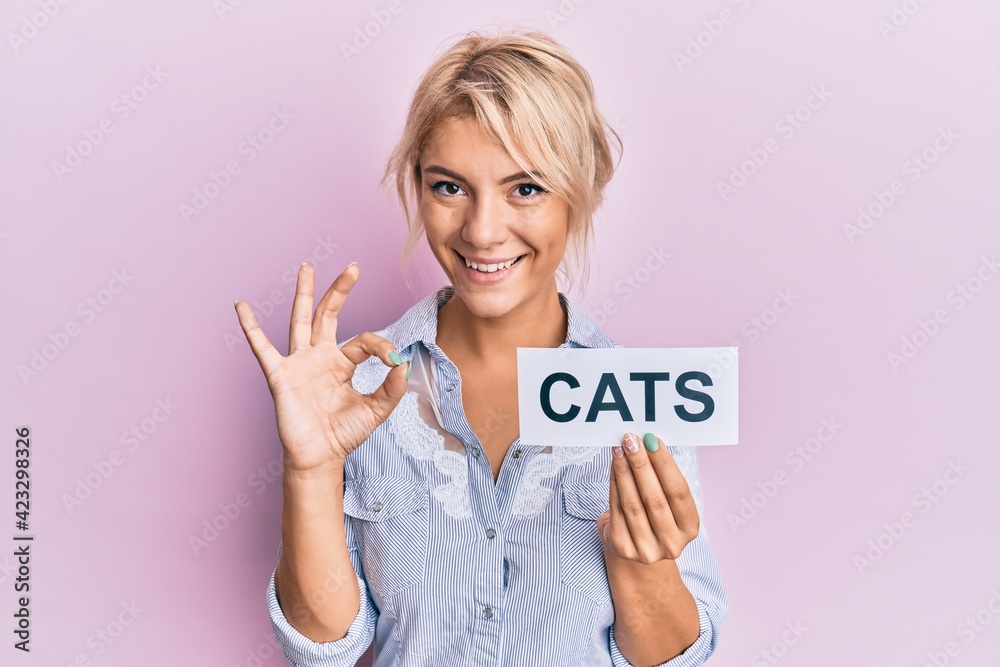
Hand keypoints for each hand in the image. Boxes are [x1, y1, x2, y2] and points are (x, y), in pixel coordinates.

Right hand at [234, 262, 409, 473]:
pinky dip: (251, 327)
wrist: (319, 458)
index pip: (364, 341)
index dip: (382, 347)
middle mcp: (320, 357)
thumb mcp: (377, 410)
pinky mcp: (280, 375)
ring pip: (300, 320)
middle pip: (328, 315)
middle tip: (353, 267)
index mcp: (342, 363)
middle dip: (339, 290)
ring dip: (304, 293)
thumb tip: (403, 362)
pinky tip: (242, 306)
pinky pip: (262, 348)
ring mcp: (299, 363)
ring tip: (307, 267)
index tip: (394, 361)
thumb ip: (392, 387)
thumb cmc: (344, 434)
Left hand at [597, 432, 699, 563]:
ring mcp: (646, 549)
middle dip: (641, 465)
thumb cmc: (653, 516)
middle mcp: (671, 543)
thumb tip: (648, 442)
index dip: (665, 465)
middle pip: (654, 498)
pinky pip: (616, 509)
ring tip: (619, 449)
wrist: (632, 545)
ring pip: (632, 503)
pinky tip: (613, 466)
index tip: (652, 441)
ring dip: (624, 471)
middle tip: (631, 440)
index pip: (679, 493)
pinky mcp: (622, 547)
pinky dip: (614, 483)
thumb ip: (662, 478)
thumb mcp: (666, 502)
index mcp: (689, 529)